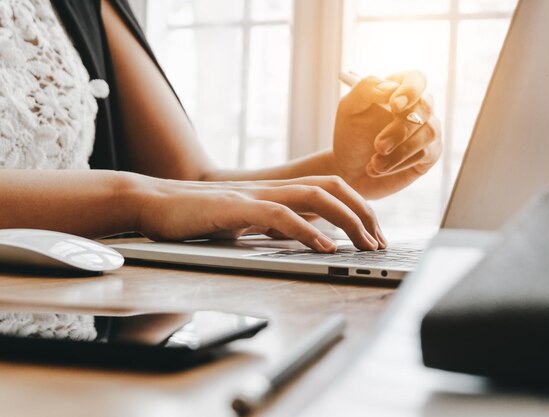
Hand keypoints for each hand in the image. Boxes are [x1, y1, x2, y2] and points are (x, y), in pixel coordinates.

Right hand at [134, 175, 385, 251]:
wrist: (154, 204)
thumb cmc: (197, 216)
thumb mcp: (243, 220)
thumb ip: (271, 223)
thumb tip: (301, 236)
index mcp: (275, 191)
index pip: (328, 189)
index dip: (356, 208)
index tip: (371, 233)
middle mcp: (272, 188)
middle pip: (332, 188)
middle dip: (363, 213)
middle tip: (379, 241)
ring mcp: (256, 195)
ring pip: (315, 197)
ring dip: (346, 221)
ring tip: (365, 245)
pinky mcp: (238, 208)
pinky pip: (281, 216)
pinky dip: (307, 232)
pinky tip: (325, 249)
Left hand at [333, 71, 441, 198]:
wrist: (349, 169)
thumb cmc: (351, 134)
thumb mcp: (348, 108)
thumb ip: (365, 90)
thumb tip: (389, 87)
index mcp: (399, 89)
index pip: (416, 79)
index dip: (410, 90)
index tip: (394, 105)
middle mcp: (418, 108)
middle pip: (425, 107)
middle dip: (401, 129)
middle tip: (378, 145)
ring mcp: (427, 130)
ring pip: (428, 133)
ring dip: (399, 151)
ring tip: (375, 163)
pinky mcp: (430, 154)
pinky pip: (425, 154)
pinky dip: (399, 163)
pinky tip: (378, 168)